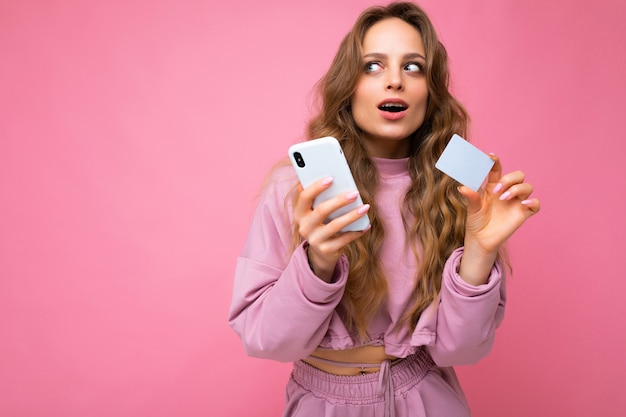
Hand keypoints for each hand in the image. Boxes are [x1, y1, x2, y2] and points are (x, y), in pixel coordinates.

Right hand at [293, 177, 369, 281]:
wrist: (321, 252)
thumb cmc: (321, 223)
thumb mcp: (316, 211)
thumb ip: (319, 197)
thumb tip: (331, 177)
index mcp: (299, 213)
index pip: (305, 197)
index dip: (316, 187)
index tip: (331, 178)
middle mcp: (304, 227)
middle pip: (321, 210)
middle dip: (339, 201)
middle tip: (355, 193)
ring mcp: (314, 240)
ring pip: (335, 225)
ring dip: (352, 215)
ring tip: (365, 207)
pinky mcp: (326, 250)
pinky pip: (344, 239)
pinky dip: (356, 231)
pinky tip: (366, 225)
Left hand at [457, 154, 539, 283]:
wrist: (481, 239)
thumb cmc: (476, 221)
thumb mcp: (472, 208)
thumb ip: (470, 197)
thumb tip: (462, 187)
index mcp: (493, 187)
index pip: (497, 169)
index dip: (495, 161)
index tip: (490, 156)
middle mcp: (507, 191)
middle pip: (518, 175)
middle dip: (509, 179)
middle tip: (497, 190)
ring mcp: (516, 202)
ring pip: (527, 186)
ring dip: (517, 189)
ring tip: (503, 198)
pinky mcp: (523, 213)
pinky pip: (535, 204)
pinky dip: (532, 202)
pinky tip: (523, 204)